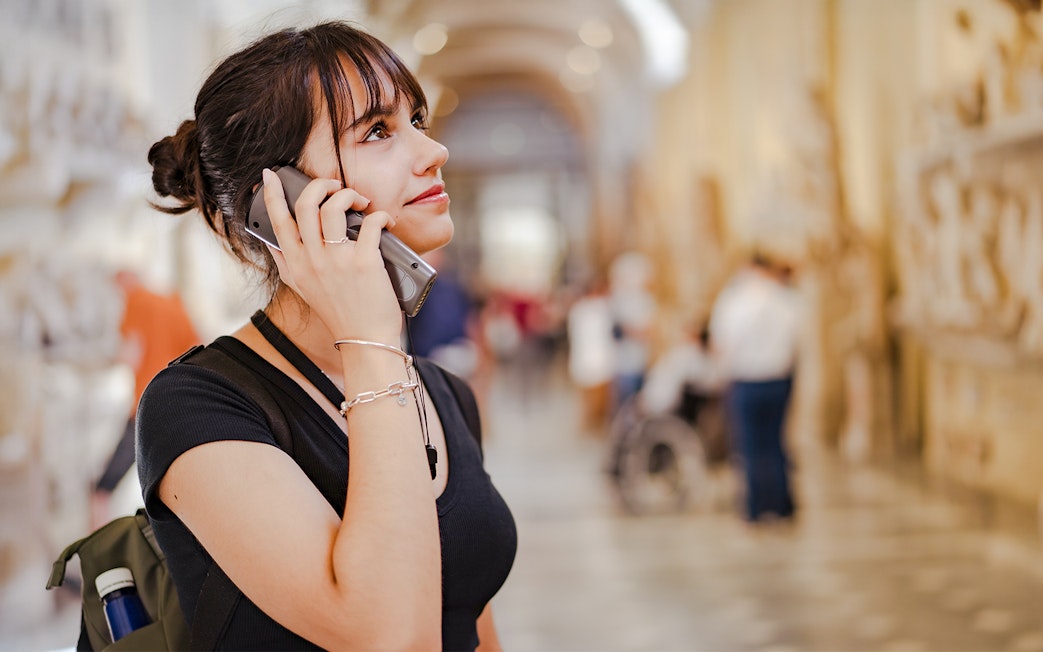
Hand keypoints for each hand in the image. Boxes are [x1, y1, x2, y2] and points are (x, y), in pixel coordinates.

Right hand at [261, 168, 402, 343]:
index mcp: (296, 264)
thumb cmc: (338, 312)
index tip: (270, 175)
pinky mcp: (365, 262)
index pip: (277, 220)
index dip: (271, 194)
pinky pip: (370, 223)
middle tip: (336, 187)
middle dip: (321, 184)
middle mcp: (313, 259)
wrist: (364, 340)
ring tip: (361, 202)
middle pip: (306, 204)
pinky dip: (380, 216)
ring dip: (349, 195)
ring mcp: (338, 260)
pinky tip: (385, 221)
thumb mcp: (302, 289)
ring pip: (334, 206)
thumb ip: (286, 264)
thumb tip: (272, 241)